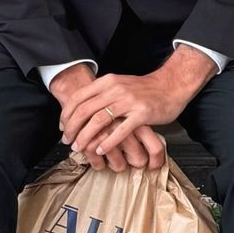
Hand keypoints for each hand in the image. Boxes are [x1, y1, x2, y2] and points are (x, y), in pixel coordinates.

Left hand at [49, 65, 165, 171]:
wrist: (171, 86)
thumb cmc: (145, 88)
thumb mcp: (119, 83)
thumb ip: (102, 93)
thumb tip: (81, 106)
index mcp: (107, 81)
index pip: (78, 97)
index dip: (66, 114)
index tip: (63, 127)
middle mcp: (115, 89)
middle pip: (84, 110)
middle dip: (72, 128)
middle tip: (67, 140)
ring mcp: (128, 101)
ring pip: (98, 120)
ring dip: (85, 136)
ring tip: (79, 147)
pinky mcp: (141, 114)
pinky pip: (120, 130)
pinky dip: (107, 142)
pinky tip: (100, 150)